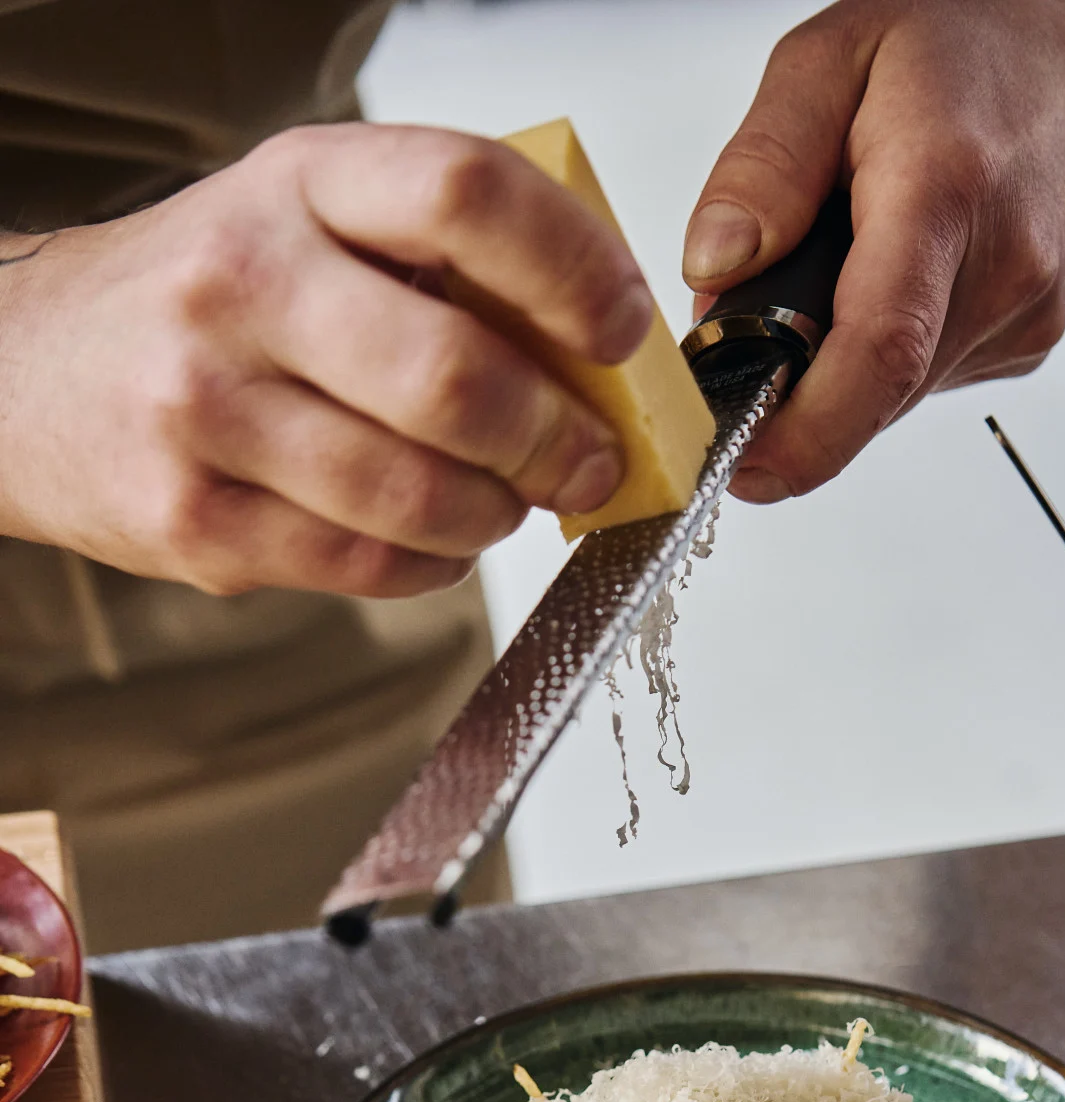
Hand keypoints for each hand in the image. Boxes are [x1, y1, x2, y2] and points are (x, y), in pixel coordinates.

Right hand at [0, 123, 653, 594]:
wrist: (29, 373)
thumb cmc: (203, 300)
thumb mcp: (308, 226)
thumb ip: (435, 268)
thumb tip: (589, 356)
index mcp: (296, 184)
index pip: (464, 192)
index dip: (571, 269)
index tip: (618, 330)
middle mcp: (241, 283)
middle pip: (452, 374)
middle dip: (553, 437)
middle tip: (587, 460)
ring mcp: (206, 408)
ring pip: (414, 493)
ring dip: (495, 513)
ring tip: (507, 501)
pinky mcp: (193, 519)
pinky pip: (363, 568)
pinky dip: (432, 567)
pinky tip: (439, 543)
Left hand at [683, 0, 1064, 502]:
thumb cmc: (962, 38)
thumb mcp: (831, 57)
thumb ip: (765, 164)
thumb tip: (714, 270)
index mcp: (946, 192)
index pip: (880, 350)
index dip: (804, 434)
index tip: (741, 466)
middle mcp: (1005, 270)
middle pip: (871, 390)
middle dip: (793, 386)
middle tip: (755, 317)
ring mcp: (1027, 318)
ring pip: (891, 396)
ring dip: (837, 362)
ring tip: (839, 262)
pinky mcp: (1027, 345)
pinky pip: (920, 381)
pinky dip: (881, 351)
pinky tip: (895, 274)